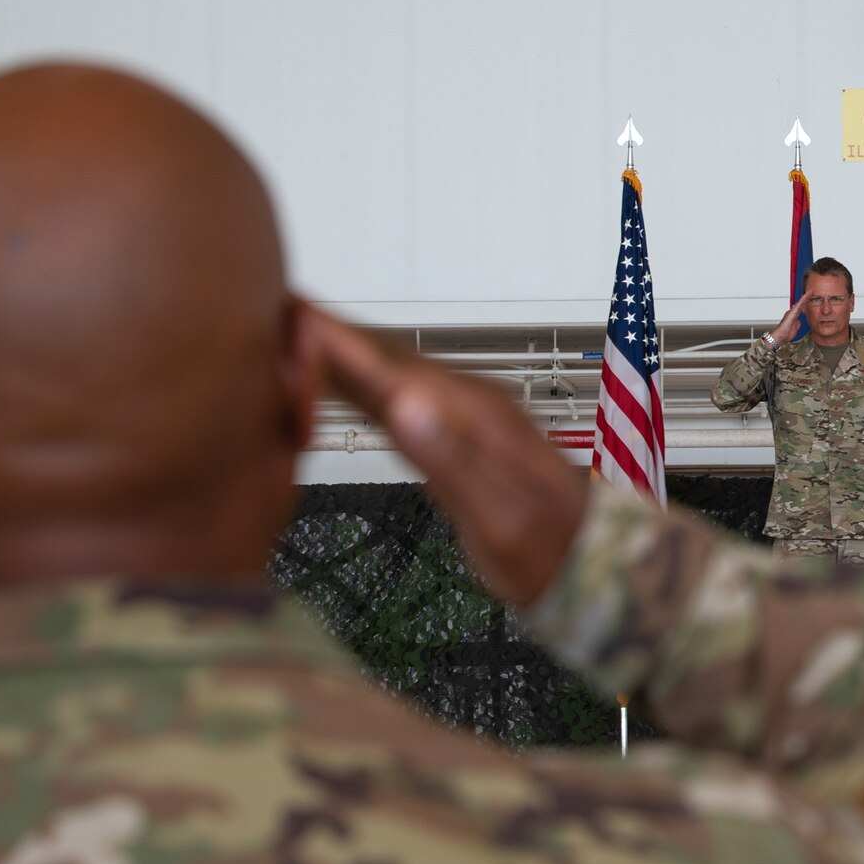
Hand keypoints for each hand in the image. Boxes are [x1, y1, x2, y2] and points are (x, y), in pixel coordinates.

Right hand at [296, 302, 587, 605]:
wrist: (594, 560)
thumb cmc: (550, 549)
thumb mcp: (500, 517)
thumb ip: (451, 463)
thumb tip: (404, 407)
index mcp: (471, 416)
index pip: (389, 368)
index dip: (335, 341)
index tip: (289, 312)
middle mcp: (467, 405)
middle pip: (384, 358)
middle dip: (327, 332)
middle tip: (269, 302)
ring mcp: (464, 417)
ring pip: (389, 373)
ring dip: (340, 351)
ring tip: (289, 330)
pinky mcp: (459, 435)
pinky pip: (398, 396)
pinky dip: (359, 382)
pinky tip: (338, 382)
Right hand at [768, 297, 806, 346]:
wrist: (781, 335)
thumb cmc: (786, 333)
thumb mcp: (795, 327)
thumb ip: (798, 323)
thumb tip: (799, 320)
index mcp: (794, 316)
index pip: (801, 308)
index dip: (806, 303)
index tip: (810, 299)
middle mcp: (792, 312)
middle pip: (801, 304)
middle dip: (806, 298)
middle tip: (811, 293)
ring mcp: (792, 311)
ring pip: (800, 302)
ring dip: (805, 297)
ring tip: (810, 292)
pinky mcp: (792, 312)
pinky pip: (799, 304)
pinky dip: (803, 299)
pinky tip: (806, 296)